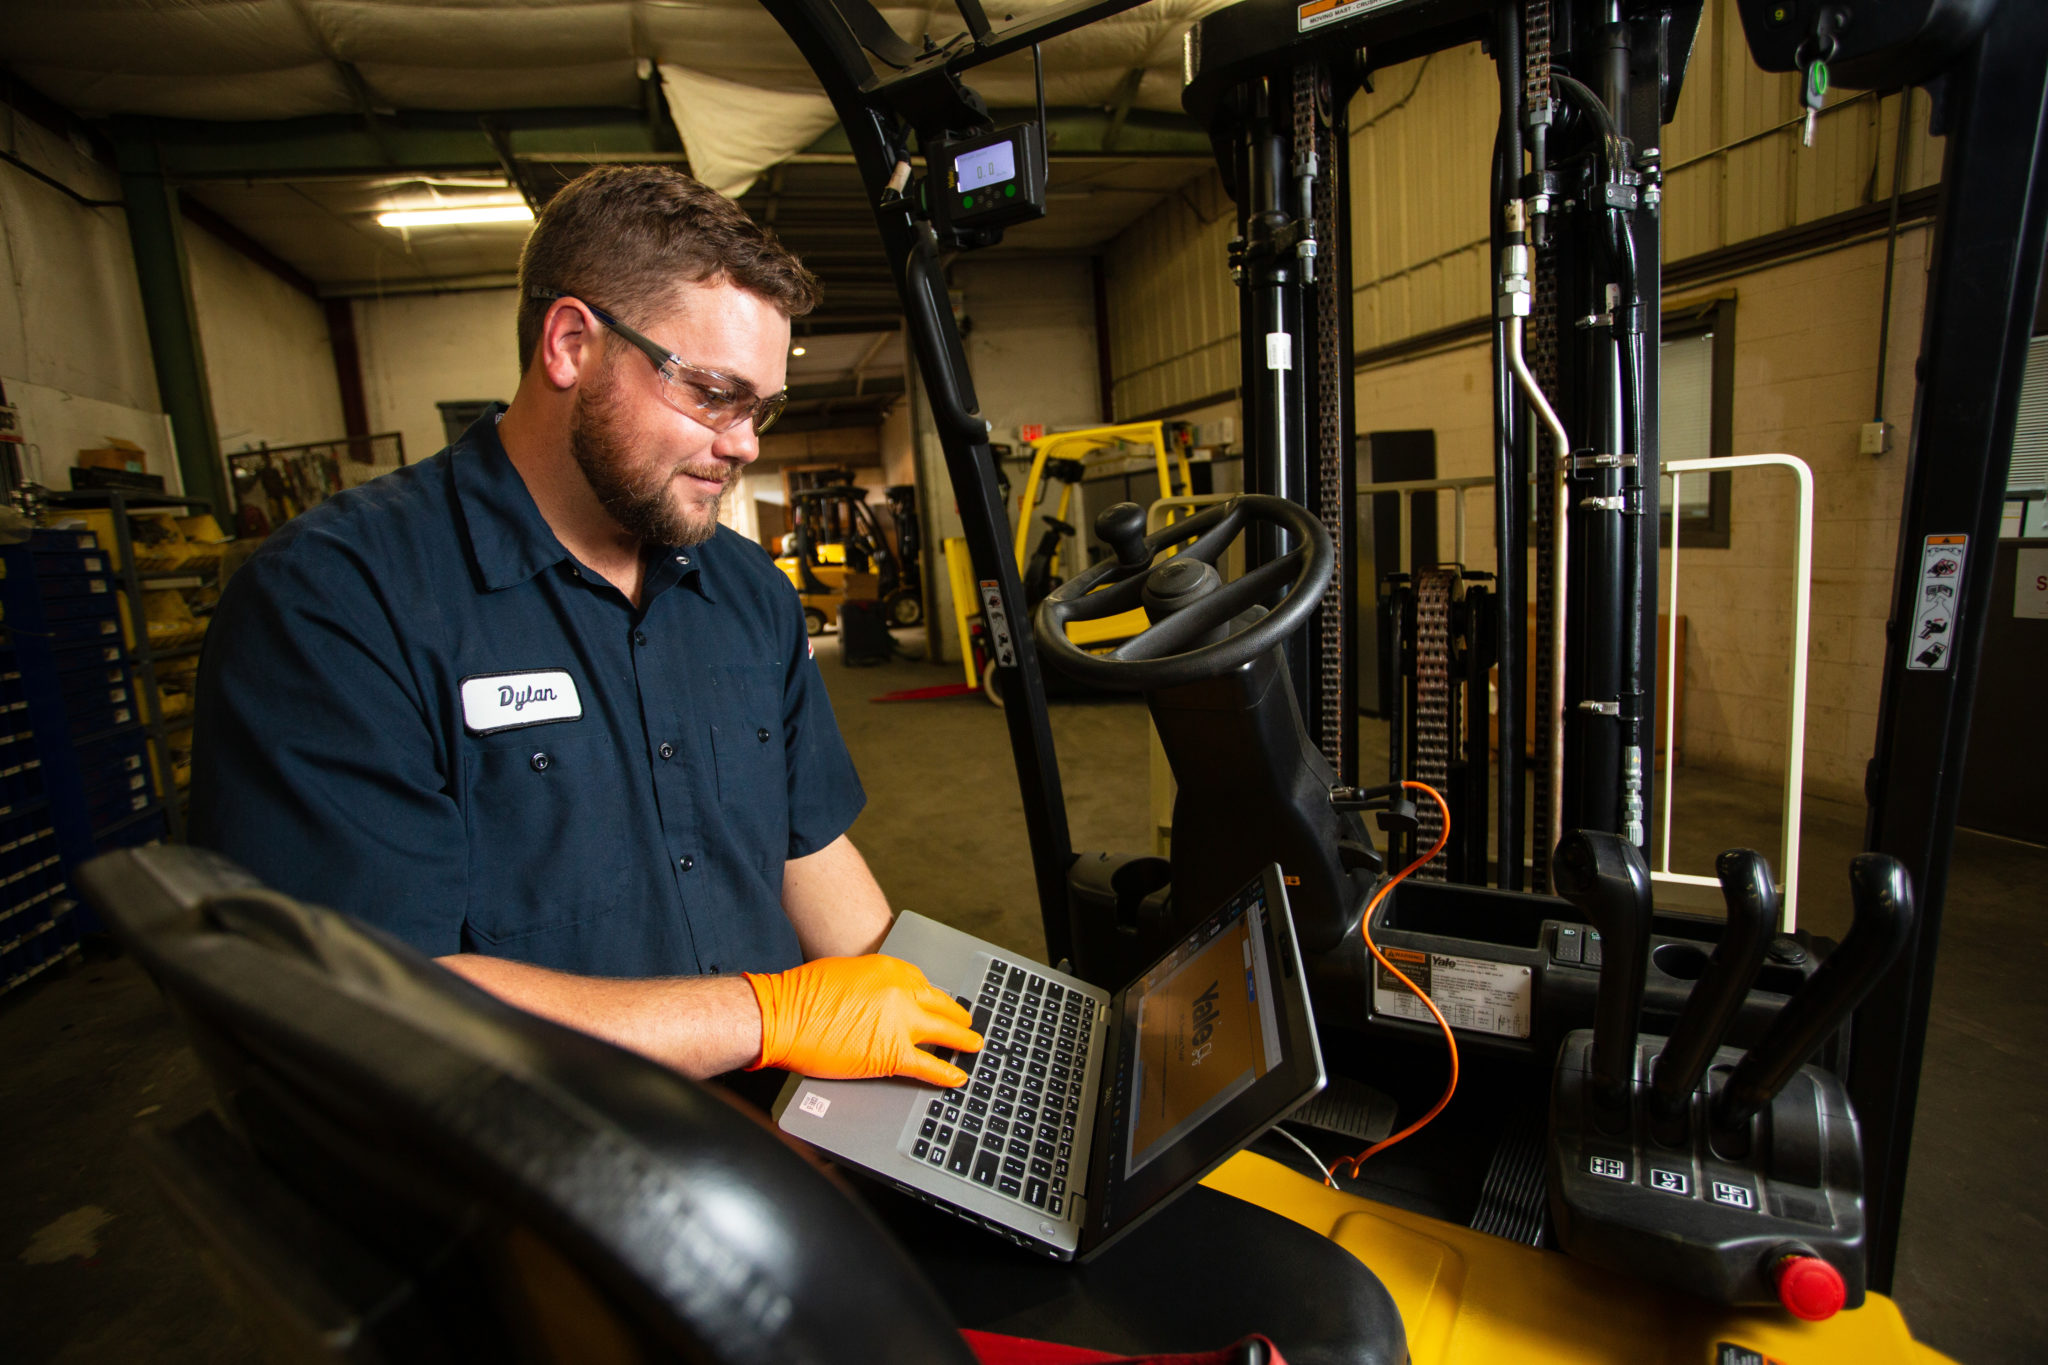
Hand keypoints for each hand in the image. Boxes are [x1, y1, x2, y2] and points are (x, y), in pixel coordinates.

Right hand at [746, 954, 982, 1085]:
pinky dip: (946, 1073)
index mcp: (890, 969)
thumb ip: (871, 984)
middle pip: (940, 1005)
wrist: (782, 1016)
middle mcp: (901, 992)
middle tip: (966, 1022)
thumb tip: (879, 1001)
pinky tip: (957, 1078)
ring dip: (962, 1041)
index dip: (932, 999)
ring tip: (973, 1046)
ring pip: (944, 1033)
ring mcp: (900, 1023)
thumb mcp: (844, 972)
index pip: (924, 984)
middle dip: (955, 1016)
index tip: (938, 1005)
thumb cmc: (801, 994)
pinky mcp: (891, 1053)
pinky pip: (929, 1065)